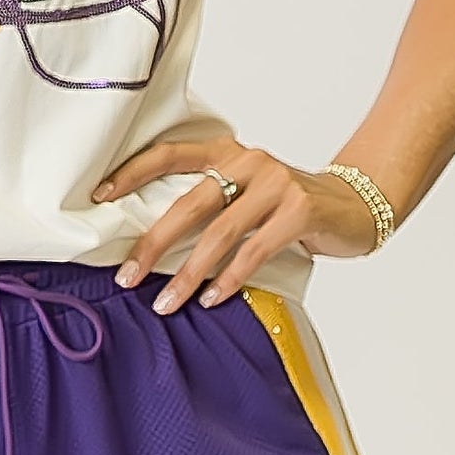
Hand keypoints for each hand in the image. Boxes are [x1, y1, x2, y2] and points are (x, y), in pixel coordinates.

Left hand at [93, 134, 374, 314]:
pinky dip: (229, 279)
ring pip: (220, 234)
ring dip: (188, 274)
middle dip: (153, 244)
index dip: (132, 172)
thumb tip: (150, 244)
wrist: (354, 207)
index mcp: (228, 151)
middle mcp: (250, 161)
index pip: (170, 153)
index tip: (100, 197)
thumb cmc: (288, 207)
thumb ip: (211, 205)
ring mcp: (277, 184)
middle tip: (127, 276)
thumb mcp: (247, 195)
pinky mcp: (300, 210)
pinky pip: (255, 252)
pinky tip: (211, 299)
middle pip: (190, 203)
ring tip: (165, 303)